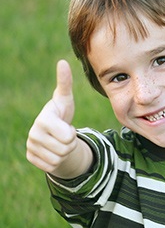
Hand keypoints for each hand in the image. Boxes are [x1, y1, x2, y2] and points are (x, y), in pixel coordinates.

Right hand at [26, 60, 91, 177]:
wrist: (55, 132)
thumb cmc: (62, 113)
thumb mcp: (66, 99)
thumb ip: (65, 82)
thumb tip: (62, 61)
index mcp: (43, 119)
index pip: (68, 136)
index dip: (72, 133)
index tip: (65, 125)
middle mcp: (33, 134)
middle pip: (65, 148)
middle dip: (69, 143)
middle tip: (63, 135)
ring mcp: (30, 147)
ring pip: (60, 159)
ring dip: (64, 151)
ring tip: (59, 141)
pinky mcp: (31, 159)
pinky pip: (53, 166)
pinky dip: (57, 160)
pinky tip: (53, 150)